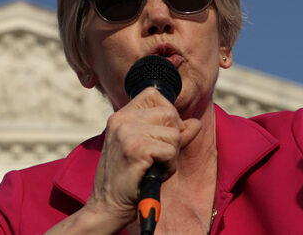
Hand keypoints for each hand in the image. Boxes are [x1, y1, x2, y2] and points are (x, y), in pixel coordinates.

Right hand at [83, 87, 201, 230]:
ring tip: (154, 166)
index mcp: (121, 116)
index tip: (160, 136)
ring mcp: (126, 132)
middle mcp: (121, 119)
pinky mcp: (135, 148)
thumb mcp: (149, 150)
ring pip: (174, 133)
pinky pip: (170, 151)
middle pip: (170, 113)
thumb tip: (195, 123)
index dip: (167, 115)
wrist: (107, 206)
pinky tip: (154, 173)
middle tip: (158, 157)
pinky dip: (169, 166)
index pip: (154, 95)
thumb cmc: (128, 179)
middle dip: (173, 138)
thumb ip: (173, 134)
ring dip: (171, 155)